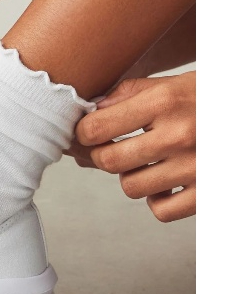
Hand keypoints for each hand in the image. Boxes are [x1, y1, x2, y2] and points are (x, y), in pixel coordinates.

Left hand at [65, 72, 195, 221]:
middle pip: (108, 161)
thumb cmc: (211, 97)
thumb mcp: (173, 83)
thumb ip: (130, 94)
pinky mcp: (210, 193)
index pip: (96, 127)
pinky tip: (164, 182)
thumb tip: (90, 109)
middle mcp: (179, 135)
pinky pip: (161, 210)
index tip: (83, 132)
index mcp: (165, 102)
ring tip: (144, 162)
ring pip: (131, 187)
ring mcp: (196, 167)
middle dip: (100, 156)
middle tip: (108, 149)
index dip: (81, 132)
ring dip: (130, 176)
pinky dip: (157, 199)